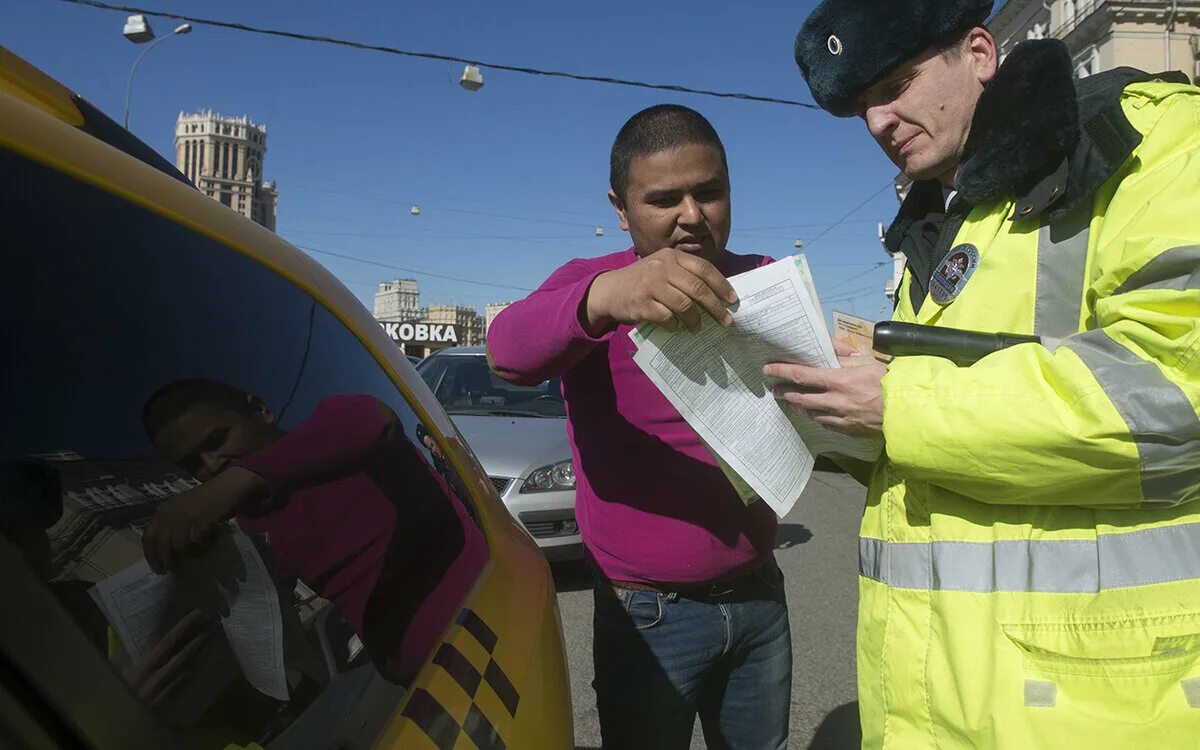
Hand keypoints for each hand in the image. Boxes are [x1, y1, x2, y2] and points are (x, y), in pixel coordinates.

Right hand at [120, 608, 217, 709]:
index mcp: (142, 667)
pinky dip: (195, 670)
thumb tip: (125, 632)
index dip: (184, 627)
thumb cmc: (111, 690)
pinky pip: (184, 683)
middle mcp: (156, 678)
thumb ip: (122, 652)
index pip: (167, 642)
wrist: (114, 722)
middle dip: (200, 636)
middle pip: (183, 653)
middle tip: (216, 622)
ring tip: (215, 636)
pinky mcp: (167, 702)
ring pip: (188, 667)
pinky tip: (204, 659)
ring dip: (202, 652)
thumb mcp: (113, 669)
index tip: (198, 613)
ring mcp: (163, 691)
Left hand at [143, 466, 266, 572]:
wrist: (227, 487)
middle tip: (175, 570)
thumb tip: (166, 552)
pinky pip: (197, 541)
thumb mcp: (181, 509)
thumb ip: (171, 525)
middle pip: (162, 545)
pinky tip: (207, 545)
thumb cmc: (205, 499)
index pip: (148, 537)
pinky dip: (202, 547)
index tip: (158, 569)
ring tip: (196, 556)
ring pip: (179, 546)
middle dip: (167, 560)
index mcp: (162, 510)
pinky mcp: (201, 519)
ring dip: (188, 555)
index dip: (151, 555)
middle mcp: (170, 513)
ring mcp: (185, 516)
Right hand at [584, 248, 736, 333]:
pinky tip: (676, 327)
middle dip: (715, 307)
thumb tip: (718, 294)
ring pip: (685, 305)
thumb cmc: (644, 281)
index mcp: (672, 256)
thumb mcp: (663, 268)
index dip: (721, 285)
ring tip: (697, 328)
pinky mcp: (642, 304)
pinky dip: (675, 325)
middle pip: (698, 289)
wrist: (610, 290)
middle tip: (725, 321)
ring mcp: (651, 285)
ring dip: (695, 320)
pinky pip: (668, 318)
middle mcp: (662, 268)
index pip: (704, 268)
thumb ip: (686, 275)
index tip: (732, 300)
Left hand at [765, 340, 886, 437]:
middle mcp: (835, 400)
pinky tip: (814, 414)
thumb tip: (828, 352)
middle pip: (801, 396)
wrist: (908, 411)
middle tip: (776, 389)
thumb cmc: (889, 382)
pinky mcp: (847, 430)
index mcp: (838, 380)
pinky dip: (817, 417)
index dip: (782, 371)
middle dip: (785, 392)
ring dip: (799, 406)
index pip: (802, 374)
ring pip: (811, 412)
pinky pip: (826, 424)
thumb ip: (844, 359)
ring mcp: (840, 418)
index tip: (769, 369)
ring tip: (792, 401)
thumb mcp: (867, 363)